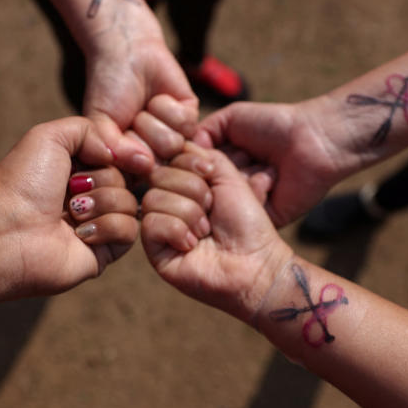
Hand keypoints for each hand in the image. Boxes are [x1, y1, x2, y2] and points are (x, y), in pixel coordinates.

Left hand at [0, 117, 137, 306]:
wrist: (5, 230)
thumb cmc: (22, 182)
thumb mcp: (51, 136)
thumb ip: (90, 129)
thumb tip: (118, 155)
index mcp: (76, 170)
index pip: (117, 157)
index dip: (116, 156)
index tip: (107, 156)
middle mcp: (87, 197)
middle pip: (127, 179)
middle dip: (101, 179)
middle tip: (71, 189)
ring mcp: (96, 226)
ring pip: (130, 204)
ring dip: (102, 202)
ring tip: (71, 212)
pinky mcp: (102, 253)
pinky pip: (129, 232)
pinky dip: (107, 226)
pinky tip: (79, 233)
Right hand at [84, 36, 198, 173]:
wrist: (127, 53)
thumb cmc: (108, 90)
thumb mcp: (100, 124)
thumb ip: (115, 151)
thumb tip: (146, 166)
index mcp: (131, 165)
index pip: (135, 180)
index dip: (127, 159)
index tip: (116, 136)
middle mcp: (155, 158)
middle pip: (157, 166)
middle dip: (139, 137)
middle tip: (130, 118)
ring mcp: (175, 139)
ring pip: (173, 145)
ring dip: (153, 120)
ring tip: (144, 107)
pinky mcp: (191, 119)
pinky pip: (187, 125)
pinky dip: (168, 107)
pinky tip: (159, 98)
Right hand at [141, 144, 292, 322]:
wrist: (257, 262)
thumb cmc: (247, 222)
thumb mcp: (228, 177)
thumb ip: (202, 155)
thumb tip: (176, 145)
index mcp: (184, 185)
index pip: (167, 158)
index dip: (189, 163)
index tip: (211, 175)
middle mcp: (168, 203)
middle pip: (158, 176)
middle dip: (193, 190)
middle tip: (212, 211)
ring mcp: (159, 227)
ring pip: (152, 199)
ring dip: (188, 212)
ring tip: (205, 231)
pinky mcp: (154, 251)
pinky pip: (150, 225)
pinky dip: (177, 231)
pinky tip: (192, 245)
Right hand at [195, 97, 352, 226]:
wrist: (313, 140)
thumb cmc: (274, 124)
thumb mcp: (231, 118)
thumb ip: (201, 133)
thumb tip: (177, 152)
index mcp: (222, 163)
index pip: (191, 171)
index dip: (192, 164)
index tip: (200, 152)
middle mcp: (230, 184)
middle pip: (201, 189)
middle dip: (216, 172)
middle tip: (242, 155)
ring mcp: (246, 203)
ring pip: (221, 203)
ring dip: (241, 179)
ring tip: (261, 162)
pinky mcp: (264, 218)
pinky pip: (245, 214)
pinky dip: (256, 190)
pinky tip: (271, 175)